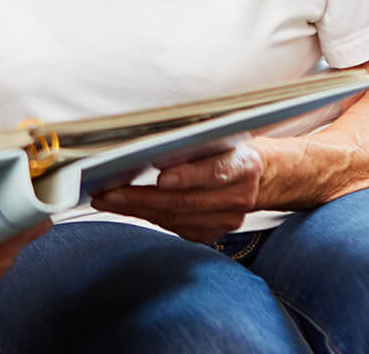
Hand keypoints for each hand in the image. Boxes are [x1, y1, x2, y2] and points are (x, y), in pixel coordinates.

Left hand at [91, 140, 262, 244]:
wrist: (261, 176)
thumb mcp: (221, 134)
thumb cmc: (230, 147)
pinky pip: (177, 227)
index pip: (215, 172)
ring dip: (138, 210)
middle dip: (143, 198)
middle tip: (109, 193)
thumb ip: (195, 141)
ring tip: (107, 200)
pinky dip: (149, 217)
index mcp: (244, 164)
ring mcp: (228, 219)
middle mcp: (239, 196)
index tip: (160, 177)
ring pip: (178, 218)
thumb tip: (155, 147)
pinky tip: (126, 208)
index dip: (188, 176)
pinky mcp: (214, 232)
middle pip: (187, 201)